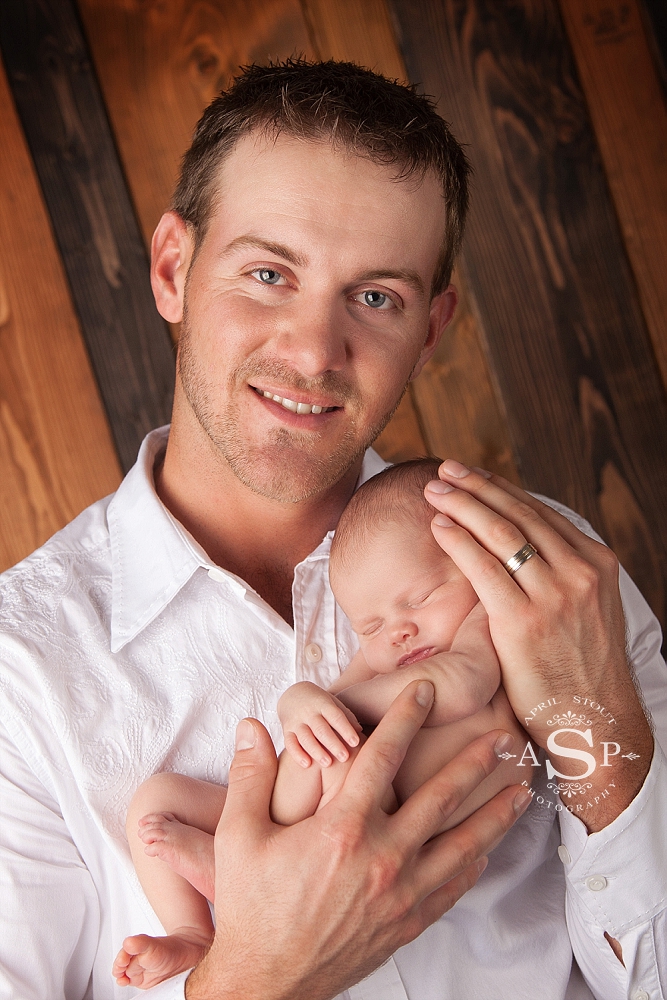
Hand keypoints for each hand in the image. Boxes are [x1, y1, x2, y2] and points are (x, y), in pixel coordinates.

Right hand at [185, 681, 529, 999]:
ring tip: (522, 790)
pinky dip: (474, 864)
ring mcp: (401, 893)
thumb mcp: (239, 837)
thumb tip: (251, 726)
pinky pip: (453, 887)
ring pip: (462, 844)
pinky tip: (487, 850)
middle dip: (475, 761)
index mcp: (344, 829)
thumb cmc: (251, 909)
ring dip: (495, 814)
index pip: (382, 757)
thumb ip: (248, 776)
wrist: (267, 983)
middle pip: (441, 796)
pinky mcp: (408, 922)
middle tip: (504, 737)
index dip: (405, 717)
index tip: (425, 689)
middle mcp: (383, 857)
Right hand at [278, 681, 361, 766]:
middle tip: (344, 757)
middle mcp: (308, 712)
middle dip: (333, 743)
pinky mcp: (286, 730)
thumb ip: (347, 717)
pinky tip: (307, 764)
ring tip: (328, 763)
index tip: (356, 742)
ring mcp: (296, 721)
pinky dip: (297, 754)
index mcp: (323, 703)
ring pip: (305, 737)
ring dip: (316, 750)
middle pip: (321, 728)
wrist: (292, 695)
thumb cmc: (320, 704)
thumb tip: (360, 731)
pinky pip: (290, 743)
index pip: (335, 716)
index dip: (345, 729)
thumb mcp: (334, 704)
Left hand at [424, 460, 653, 829]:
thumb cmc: (581, 668)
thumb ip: (562, 575)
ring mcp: (555, 595)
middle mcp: (580, 572)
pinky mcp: (525, 621)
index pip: (540, 513)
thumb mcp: (588, 609)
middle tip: (445, 470)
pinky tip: (440, 528)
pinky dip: (460, 542)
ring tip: (434, 491)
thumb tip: (526, 548)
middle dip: (476, 487)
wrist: (595, 720)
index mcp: (596, 563)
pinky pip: (484, 569)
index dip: (500, 490)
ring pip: (501, 534)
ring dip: (463, 505)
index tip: (472, 476)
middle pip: (519, 515)